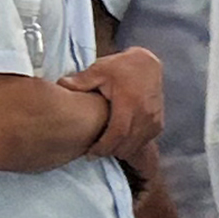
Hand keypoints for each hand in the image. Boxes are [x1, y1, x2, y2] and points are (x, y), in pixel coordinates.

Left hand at [63, 48, 165, 165]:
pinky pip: (144, 142)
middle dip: (109, 152)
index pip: (118, 134)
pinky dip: (131, 146)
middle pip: (126, 145)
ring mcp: (154, 120)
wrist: (148, 64)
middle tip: (94, 152)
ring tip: (105, 147)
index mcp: (130, 103)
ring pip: (135, 146)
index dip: (103, 147)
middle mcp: (145, 114)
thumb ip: (81, 80)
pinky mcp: (158, 123)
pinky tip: (119, 141)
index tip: (90, 153)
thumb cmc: (122, 67)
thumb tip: (61, 84)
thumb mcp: (99, 70)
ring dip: (120, 150)